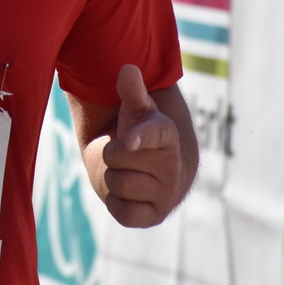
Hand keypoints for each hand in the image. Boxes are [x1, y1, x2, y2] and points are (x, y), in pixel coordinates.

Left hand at [97, 65, 186, 227]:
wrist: (151, 174)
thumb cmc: (139, 136)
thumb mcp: (135, 111)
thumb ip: (131, 91)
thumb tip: (128, 68)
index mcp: (167, 134)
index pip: (155, 133)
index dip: (140, 137)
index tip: (128, 140)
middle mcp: (171, 165)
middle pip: (116, 157)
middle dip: (112, 155)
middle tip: (125, 154)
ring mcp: (165, 192)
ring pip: (116, 183)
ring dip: (112, 178)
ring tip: (126, 172)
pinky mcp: (154, 216)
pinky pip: (123, 212)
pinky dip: (116, 203)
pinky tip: (126, 194)